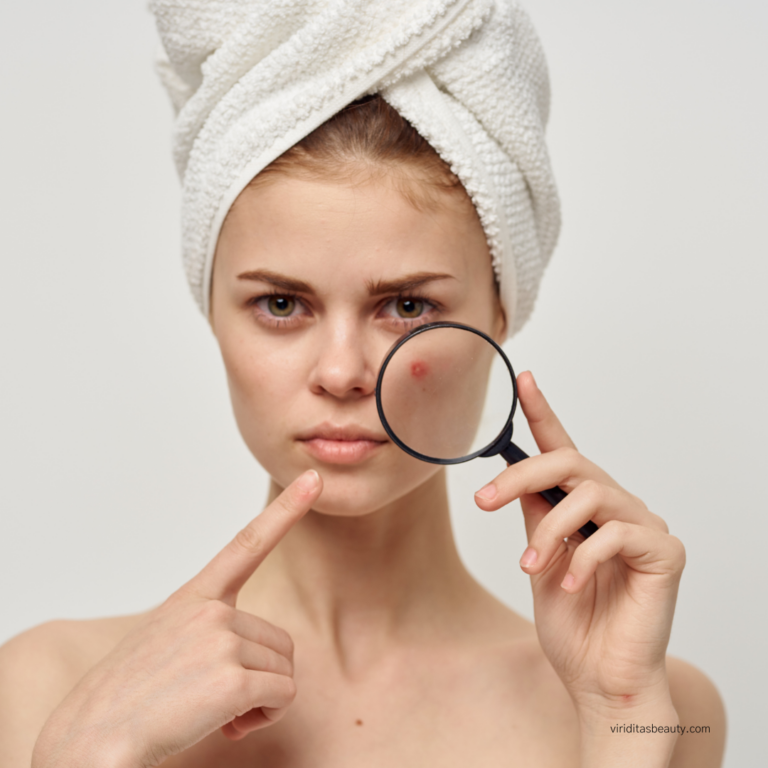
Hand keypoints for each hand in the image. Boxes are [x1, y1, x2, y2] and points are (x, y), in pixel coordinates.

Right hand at [32, 469, 322, 767]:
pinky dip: (265, 717)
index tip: (312, 480)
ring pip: (283, 671)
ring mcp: (220, 639)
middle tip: (218, 698)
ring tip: (216, 711)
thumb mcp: (165, 643)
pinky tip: (228, 725)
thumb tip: (261, 659)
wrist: (87, 742)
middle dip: (261, 677)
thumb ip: (210, 631)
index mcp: (193, 597)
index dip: (285, 510)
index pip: (247, 543)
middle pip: (279, 642)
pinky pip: (282, 696)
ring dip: (261, 700)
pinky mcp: (231, 678)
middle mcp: (210, 610)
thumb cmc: (128, 699)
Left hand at [474, 372, 684, 718]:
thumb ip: (537, 515)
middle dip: (520, 475)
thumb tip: (517, 477)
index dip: (542, 413)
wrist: (600, 680)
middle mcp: (617, 505)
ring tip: (531, 565)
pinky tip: (568, 585)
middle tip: (483, 499)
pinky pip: (615, 533)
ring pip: (589, 493)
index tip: (524, 380)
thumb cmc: (572, 623)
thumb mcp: (540, 557)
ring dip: (551, 529)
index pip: (563, 449)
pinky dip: (582, 559)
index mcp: (585, 505)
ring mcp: (644, 525)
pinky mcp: (664, 550)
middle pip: (569, 463)